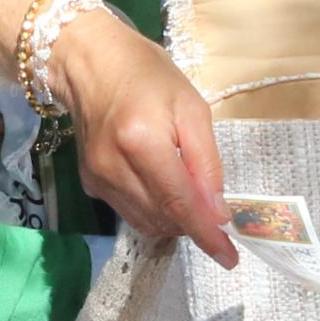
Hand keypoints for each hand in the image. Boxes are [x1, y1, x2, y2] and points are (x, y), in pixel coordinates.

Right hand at [44, 9, 234, 266]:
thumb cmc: (148, 75)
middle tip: (211, 206)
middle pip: (164, 219)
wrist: (89, 62)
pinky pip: (130, 212)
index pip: (180, 204)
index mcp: (142, 142)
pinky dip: (153, 210)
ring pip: (147, 223)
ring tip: (185, 192)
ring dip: (174, 220)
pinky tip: (159, 185)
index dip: (206, 235)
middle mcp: (115, 168)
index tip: (229, 258)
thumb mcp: (191, 108)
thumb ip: (206, 163)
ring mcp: (98, 179)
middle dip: (193, 223)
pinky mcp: (90, 184)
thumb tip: (218, 213)